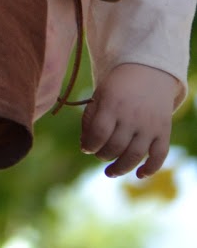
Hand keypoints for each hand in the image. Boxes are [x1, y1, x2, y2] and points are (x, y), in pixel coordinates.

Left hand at [80, 61, 177, 177]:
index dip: (90, 145)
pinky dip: (150, 169)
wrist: (148, 72)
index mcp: (112, 104)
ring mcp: (149, 125)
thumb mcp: (100, 95)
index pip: (99, 133)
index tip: (87, 148)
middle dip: (103, 156)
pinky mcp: (163, 131)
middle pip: (116, 146)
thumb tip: (85, 147)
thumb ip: (90, 119)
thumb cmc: (118, 87)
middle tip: (100, 155)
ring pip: (135, 155)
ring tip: (111, 172)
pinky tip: (139, 175)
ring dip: (121, 168)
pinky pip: (159, 155)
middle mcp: (132, 115)